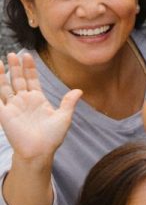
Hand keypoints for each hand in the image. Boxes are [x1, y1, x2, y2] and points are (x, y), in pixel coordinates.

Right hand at [0, 53, 80, 167]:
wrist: (40, 151)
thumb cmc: (52, 137)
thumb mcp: (64, 117)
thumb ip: (68, 102)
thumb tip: (79, 90)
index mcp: (38, 100)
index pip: (32, 79)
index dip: (30, 68)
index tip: (28, 55)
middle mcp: (24, 101)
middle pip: (18, 79)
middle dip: (16, 66)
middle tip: (13, 53)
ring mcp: (13, 107)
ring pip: (6, 87)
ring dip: (3, 74)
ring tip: (2, 60)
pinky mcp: (4, 114)